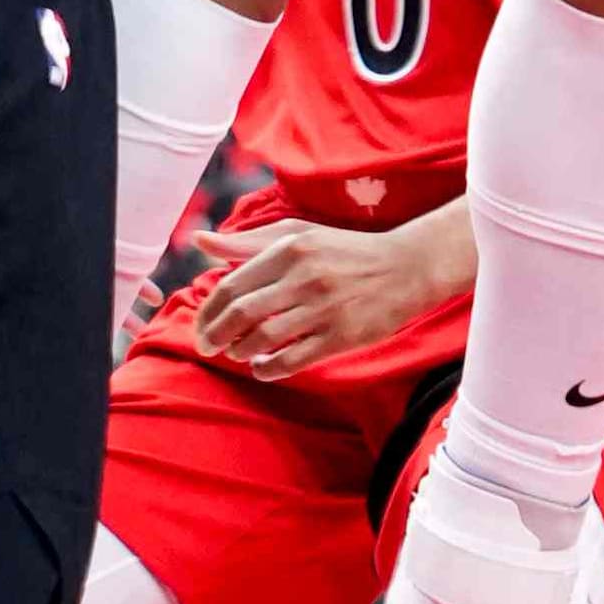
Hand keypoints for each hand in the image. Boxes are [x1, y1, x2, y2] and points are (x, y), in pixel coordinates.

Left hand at [190, 215, 445, 378]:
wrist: (404, 268)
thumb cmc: (343, 250)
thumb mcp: (298, 236)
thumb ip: (247, 242)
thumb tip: (199, 241)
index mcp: (290, 250)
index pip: (232, 285)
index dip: (208, 311)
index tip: (201, 325)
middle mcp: (304, 277)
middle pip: (242, 313)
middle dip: (215, 336)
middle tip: (206, 347)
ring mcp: (323, 308)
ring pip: (264, 338)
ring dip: (240, 351)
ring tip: (237, 354)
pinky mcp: (341, 336)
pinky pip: (293, 360)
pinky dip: (269, 368)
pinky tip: (261, 367)